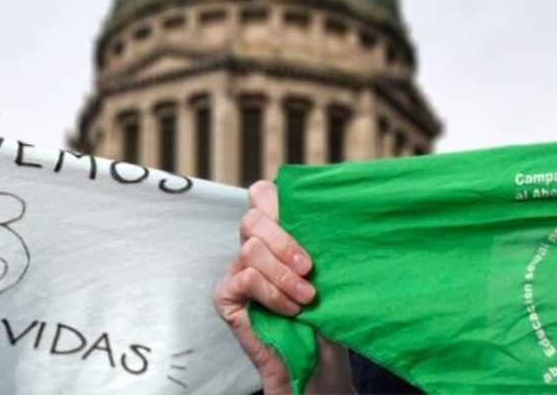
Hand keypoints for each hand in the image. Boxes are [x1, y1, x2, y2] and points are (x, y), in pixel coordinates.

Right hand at [214, 180, 352, 393]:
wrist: (316, 362)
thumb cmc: (325, 313)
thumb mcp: (327, 271)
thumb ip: (317, 242)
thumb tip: (330, 214)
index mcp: (275, 232)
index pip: (262, 194)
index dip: (278, 201)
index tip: (309, 225)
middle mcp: (252, 246)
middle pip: (253, 217)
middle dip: (284, 240)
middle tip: (309, 267)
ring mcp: (236, 269)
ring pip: (251, 248)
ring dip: (283, 274)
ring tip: (306, 296)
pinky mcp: (226, 295)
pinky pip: (245, 278)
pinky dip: (272, 293)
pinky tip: (290, 309)